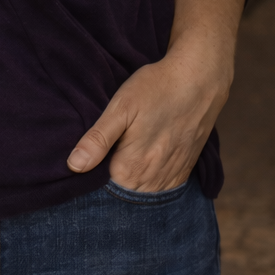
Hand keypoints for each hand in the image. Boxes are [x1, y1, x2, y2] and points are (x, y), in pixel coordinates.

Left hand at [66, 0, 243, 191]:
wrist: (199, 80)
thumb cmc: (156, 89)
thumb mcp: (120, 107)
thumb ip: (98, 139)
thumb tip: (74, 166)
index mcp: (130, 169)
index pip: (100, 191)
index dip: (89, 180)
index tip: (83, 164)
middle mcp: (151, 180)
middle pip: (122, 195)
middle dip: (108, 185)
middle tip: (101, 157)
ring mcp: (170, 177)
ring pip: (142, 194)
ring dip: (130, 185)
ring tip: (121, 160)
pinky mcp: (183, 170)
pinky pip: (162, 188)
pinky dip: (149, 183)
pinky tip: (141, 166)